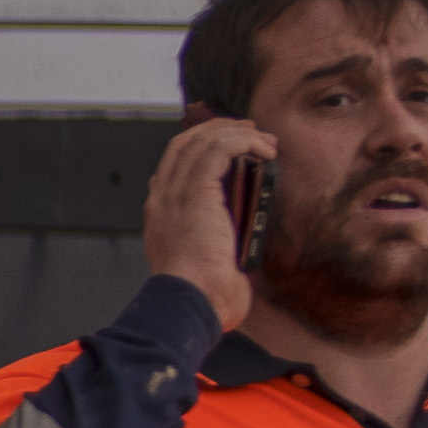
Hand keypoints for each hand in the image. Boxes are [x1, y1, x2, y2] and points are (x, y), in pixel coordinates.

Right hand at [145, 116, 270, 316]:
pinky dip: (245, 142)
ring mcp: (176, 192)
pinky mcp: (196, 190)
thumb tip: (239, 228)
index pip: (175, 164)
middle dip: (219, 130)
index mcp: (162, 211)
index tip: (233, 146)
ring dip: (238, 133)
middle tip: (251, 131)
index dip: (202, 146)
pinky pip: (219, 149)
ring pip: (202, 140)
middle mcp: (163, 196)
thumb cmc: (201, 289)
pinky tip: (266, 150)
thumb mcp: (204, 256)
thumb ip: (213, 236)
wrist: (193, 297)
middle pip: (184, 143)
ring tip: (266, 140)